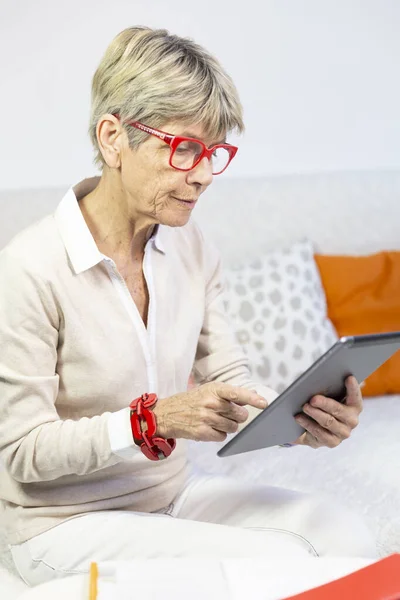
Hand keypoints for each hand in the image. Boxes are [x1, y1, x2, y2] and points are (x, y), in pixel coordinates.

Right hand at [153, 382, 267, 441]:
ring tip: (215, 420)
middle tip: (226, 413)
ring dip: (228, 426)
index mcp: (213, 389)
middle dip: (237, 416)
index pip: (236, 393)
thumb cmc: (192, 400)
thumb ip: (231, 393)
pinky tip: (209, 428)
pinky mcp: (202, 433)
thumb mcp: (209, 390)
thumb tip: (254, 394)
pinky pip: (223, 437)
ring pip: (233, 428)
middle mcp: (210, 403)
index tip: (264, 403)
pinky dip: (219, 434)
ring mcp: (206, 418)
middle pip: (240, 415)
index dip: (252, 399)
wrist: (167, 413)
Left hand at [294, 376, 361, 448]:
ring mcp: (343, 433)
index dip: (353, 388)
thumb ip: (329, 390)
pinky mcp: (332, 442)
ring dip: (315, 413)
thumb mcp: (327, 398)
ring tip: (305, 407)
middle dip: (325, 403)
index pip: (355, 397)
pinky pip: (320, 433)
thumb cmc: (322, 408)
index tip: (349, 377)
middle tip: (313, 399)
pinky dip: (308, 424)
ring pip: (328, 422)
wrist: (313, 429)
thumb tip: (318, 380)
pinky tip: (299, 417)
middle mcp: (352, 421)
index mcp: (354, 407)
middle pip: (338, 410)